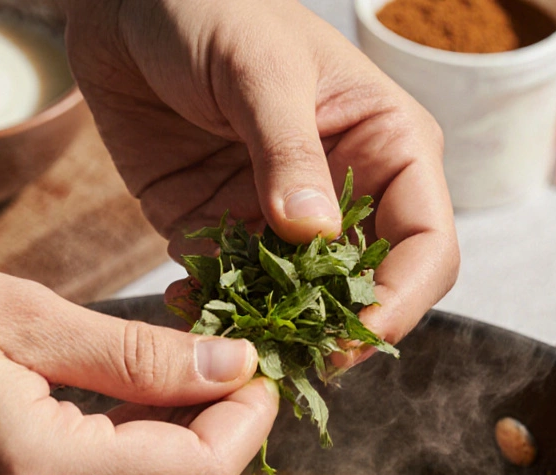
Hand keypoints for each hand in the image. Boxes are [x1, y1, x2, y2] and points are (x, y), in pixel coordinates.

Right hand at [0, 249, 277, 474]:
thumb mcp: (21, 313)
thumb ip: (136, 356)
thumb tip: (231, 367)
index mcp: (34, 472)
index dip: (247, 423)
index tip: (257, 365)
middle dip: (220, 443)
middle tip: (222, 368)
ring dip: (177, 460)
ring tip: (170, 380)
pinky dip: (126, 474)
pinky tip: (118, 411)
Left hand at [65, 0, 458, 351]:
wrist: (130, 6)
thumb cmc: (215, 9)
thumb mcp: (260, 69)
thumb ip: (288, 150)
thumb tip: (315, 234)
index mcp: (390, 148)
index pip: (426, 246)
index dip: (400, 302)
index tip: (351, 338)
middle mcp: (347, 195)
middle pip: (371, 292)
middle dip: (337, 333)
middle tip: (288, 358)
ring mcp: (285, 222)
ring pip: (301, 308)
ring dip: (271, 334)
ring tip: (228, 344)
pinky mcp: (225, 234)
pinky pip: (233, 296)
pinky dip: (214, 315)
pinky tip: (184, 307)